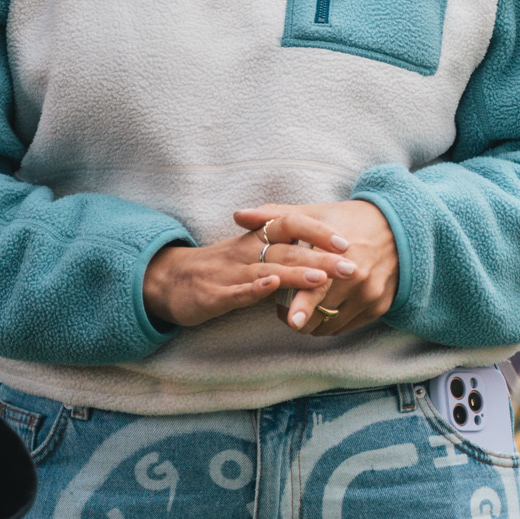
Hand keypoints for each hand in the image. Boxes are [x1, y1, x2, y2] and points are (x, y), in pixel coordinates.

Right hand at [143, 208, 356, 330]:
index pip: (289, 224)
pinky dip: (256, 288)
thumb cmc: (214, 270)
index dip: (317, 230)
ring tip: (322, 276)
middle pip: (287, 248)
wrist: (167, 281)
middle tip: (352, 264)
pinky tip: (273, 288)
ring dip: (296, 272)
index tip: (346, 240)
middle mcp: (245, 251)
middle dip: (321, 256)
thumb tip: (315, 253)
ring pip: (268, 268)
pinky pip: (238, 290)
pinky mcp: (215, 295)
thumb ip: (277, 252)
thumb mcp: (247, 256)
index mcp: (253, 240)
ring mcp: (230, 273)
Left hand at [236, 201, 398, 334]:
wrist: (398, 229)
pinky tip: (323, 310)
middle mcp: (359, 277)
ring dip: (313, 322)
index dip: (303, 305)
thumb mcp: (314, 213)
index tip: (291, 320)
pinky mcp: (380, 307)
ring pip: (332, 324)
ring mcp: (371, 294)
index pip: (318, 285)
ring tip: (301, 308)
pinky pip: (347, 326)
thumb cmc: (347, 220)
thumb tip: (238, 216)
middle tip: (284, 311)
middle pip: (322, 312)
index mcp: (340, 253)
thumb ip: (274, 215)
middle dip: (298, 316)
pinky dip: (331, 322)